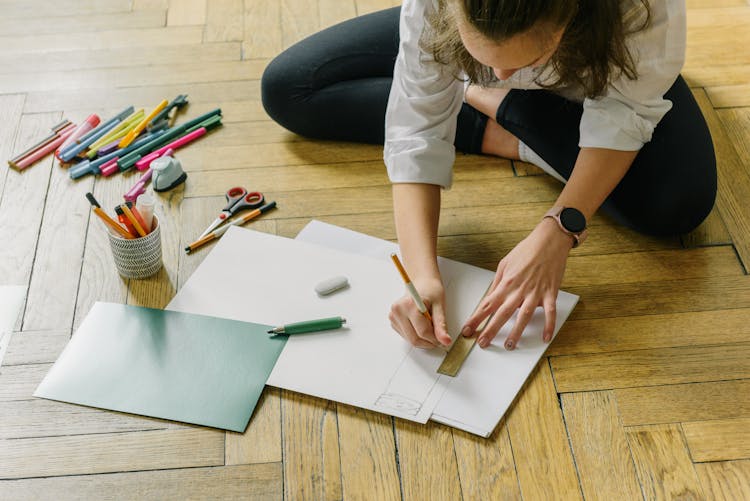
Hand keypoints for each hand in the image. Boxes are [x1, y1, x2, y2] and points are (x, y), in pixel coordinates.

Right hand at [389, 276, 451, 348]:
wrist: (423, 283)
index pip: (422, 332)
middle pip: (415, 339)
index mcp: (408, 305)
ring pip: (411, 340)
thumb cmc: (431, 291)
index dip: (435, 339)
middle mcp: (397, 311)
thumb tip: (445, 341)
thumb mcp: (440, 306)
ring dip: (423, 339)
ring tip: (430, 325)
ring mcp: (393, 317)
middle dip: (429, 341)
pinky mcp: (393, 322)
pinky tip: (422, 325)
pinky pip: (407, 337)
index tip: (443, 339)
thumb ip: (441, 325)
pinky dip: (417, 336)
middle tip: (439, 336)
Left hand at [461, 218, 572, 349]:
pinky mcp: (550, 293)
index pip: (487, 305)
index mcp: (506, 283)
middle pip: (501, 314)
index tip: (468, 330)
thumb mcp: (505, 264)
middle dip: (490, 330)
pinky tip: (545, 338)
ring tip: (509, 345)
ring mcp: (535, 292)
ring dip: (516, 332)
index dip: (476, 319)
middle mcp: (519, 290)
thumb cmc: (526, 250)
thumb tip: (490, 297)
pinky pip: (550, 312)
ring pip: (524, 316)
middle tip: (482, 343)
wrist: (549, 240)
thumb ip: (498, 283)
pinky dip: (549, 325)